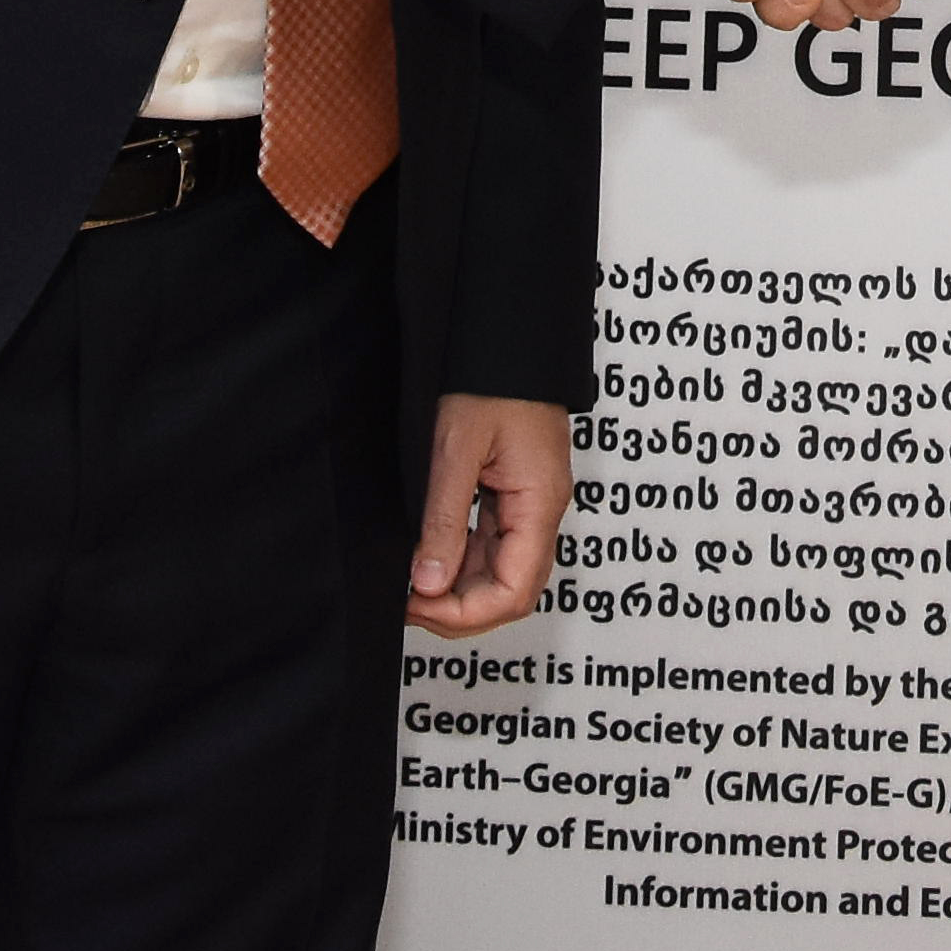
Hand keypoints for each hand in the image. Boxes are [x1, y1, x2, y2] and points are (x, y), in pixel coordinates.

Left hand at [407, 394, 569, 636]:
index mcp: (539, 504)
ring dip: (460, 589)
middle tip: (408, 601)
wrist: (510, 337)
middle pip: (512, 592)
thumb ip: (444, 520)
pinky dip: (462, 561)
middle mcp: (542, 512)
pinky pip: (494, 546)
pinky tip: (431, 554)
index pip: (513, 592)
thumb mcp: (456, 449)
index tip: (418, 604)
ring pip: (502, 574)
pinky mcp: (515, 495)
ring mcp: (531, 505)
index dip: (465, 613)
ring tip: (413, 581)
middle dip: (460, 610)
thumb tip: (429, 583)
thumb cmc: (493, 379)